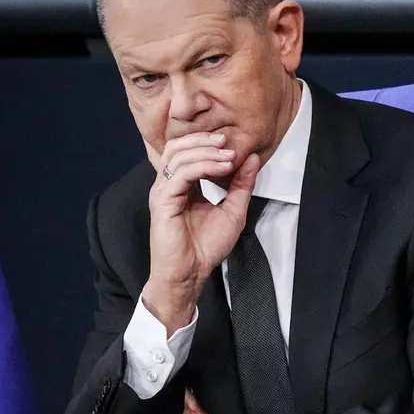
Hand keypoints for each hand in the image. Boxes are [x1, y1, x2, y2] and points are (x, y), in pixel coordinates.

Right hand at [143, 133, 261, 334]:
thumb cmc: (206, 247)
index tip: (234, 144)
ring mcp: (163, 191)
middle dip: (204, 140)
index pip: (187, 151)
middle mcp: (169, 185)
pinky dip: (203, 166)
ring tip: (229, 156)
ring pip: (178, 156)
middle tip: (228, 141)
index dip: (208, 143)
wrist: (191, 273)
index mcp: (182, 185)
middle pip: (178, 147)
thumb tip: (251, 158)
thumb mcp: (233, 210)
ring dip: (206, 151)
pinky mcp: (162, 201)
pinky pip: (181, 173)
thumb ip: (241, 184)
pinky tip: (222, 168)